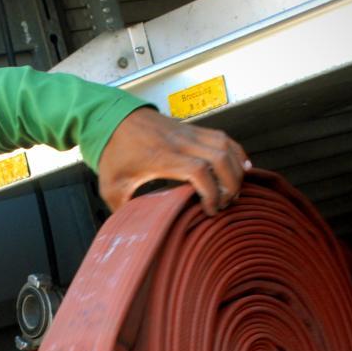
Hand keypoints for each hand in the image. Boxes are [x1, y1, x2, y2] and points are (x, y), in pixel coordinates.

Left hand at [98, 107, 250, 214]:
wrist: (112, 118)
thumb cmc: (113, 153)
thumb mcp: (111, 186)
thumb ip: (122, 211)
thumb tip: (133, 233)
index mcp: (162, 157)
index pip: (198, 171)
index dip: (211, 193)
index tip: (210, 210)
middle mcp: (180, 142)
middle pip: (220, 159)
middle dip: (230, 185)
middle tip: (225, 203)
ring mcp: (189, 133)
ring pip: (226, 146)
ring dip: (236, 169)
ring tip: (233, 190)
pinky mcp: (194, 129)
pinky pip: (224, 138)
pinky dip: (237, 153)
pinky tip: (240, 168)